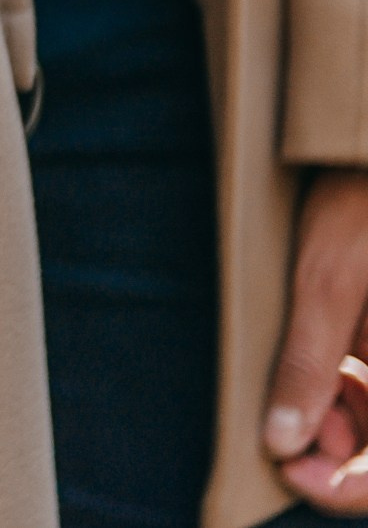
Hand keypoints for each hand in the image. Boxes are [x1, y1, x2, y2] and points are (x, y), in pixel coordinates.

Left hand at [265, 169, 367, 511]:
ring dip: (339, 424)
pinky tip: (320, 377)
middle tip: (285, 439)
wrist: (366, 155)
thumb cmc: (361, 200)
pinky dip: (344, 392)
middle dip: (339, 452)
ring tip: (296, 406)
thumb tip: (285, 439)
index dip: (350, 488)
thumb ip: (310, 361)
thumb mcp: (328, 279)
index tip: (294, 472)